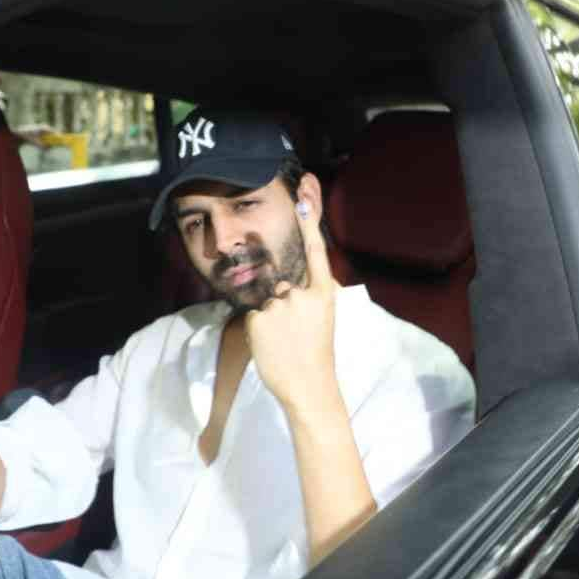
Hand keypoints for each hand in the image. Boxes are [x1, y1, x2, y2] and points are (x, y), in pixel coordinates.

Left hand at [245, 199, 338, 414]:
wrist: (308, 386)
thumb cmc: (315, 353)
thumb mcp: (321, 317)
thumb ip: (307, 294)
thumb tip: (286, 283)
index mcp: (324, 293)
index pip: (316, 249)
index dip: (310, 219)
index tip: (305, 192)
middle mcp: (301, 294)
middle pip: (282, 286)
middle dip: (283, 306)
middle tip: (296, 335)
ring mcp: (279, 305)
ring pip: (267, 302)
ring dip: (271, 320)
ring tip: (285, 343)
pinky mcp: (259, 318)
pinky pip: (254, 315)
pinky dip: (259, 330)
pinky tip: (272, 345)